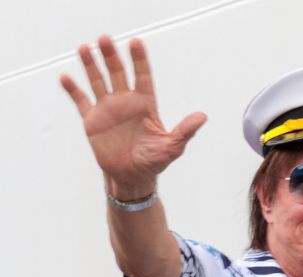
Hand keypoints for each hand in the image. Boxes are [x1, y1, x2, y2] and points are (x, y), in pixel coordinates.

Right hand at [60, 36, 205, 194]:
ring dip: (91, 65)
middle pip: (118, 73)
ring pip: (98, 81)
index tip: (136, 42)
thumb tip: (202, 117)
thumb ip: (185, 131)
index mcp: (145, 105)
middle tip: (105, 39)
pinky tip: (65, 77)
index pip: (143, 77)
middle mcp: (125, 102)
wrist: (132, 177)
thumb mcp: (172, 146)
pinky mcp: (92, 120)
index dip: (139, 60)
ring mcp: (108, 109)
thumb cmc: (154, 162)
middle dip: (111, 56)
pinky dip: (72, 90)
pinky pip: (81, 101)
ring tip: (84, 48)